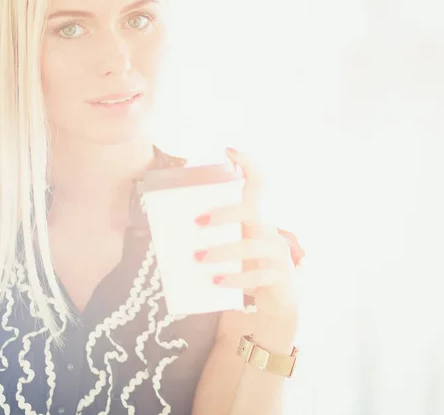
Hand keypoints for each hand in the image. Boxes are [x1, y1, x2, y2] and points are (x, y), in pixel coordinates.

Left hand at [193, 147, 304, 325]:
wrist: (277, 300)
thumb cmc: (248, 265)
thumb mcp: (233, 246)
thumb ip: (215, 236)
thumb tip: (168, 231)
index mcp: (258, 217)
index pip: (259, 182)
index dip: (247, 164)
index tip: (229, 149)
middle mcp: (270, 229)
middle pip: (252, 210)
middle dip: (224, 213)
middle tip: (197, 222)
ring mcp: (278, 252)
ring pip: (251, 246)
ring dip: (223, 252)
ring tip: (198, 257)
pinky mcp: (280, 276)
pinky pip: (256, 275)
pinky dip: (234, 279)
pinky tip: (214, 281)